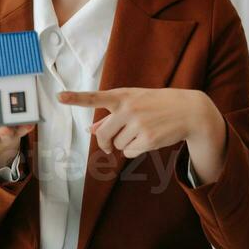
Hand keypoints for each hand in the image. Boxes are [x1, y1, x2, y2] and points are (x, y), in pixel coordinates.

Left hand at [57, 87, 208, 157]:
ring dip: (125, 143)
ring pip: (117, 145)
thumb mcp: (134, 102)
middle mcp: (128, 108)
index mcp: (122, 96)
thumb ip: (111, 115)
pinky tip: (148, 139)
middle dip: (104, 142)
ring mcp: (139, 124)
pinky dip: (135, 150)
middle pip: (103, 134)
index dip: (76, 98)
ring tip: (142, 131)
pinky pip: (129, 152)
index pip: (95, 97)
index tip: (59, 96)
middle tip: (108, 146)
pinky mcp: (148, 139)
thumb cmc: (156, 104)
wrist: (188, 110)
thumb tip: (90, 130)